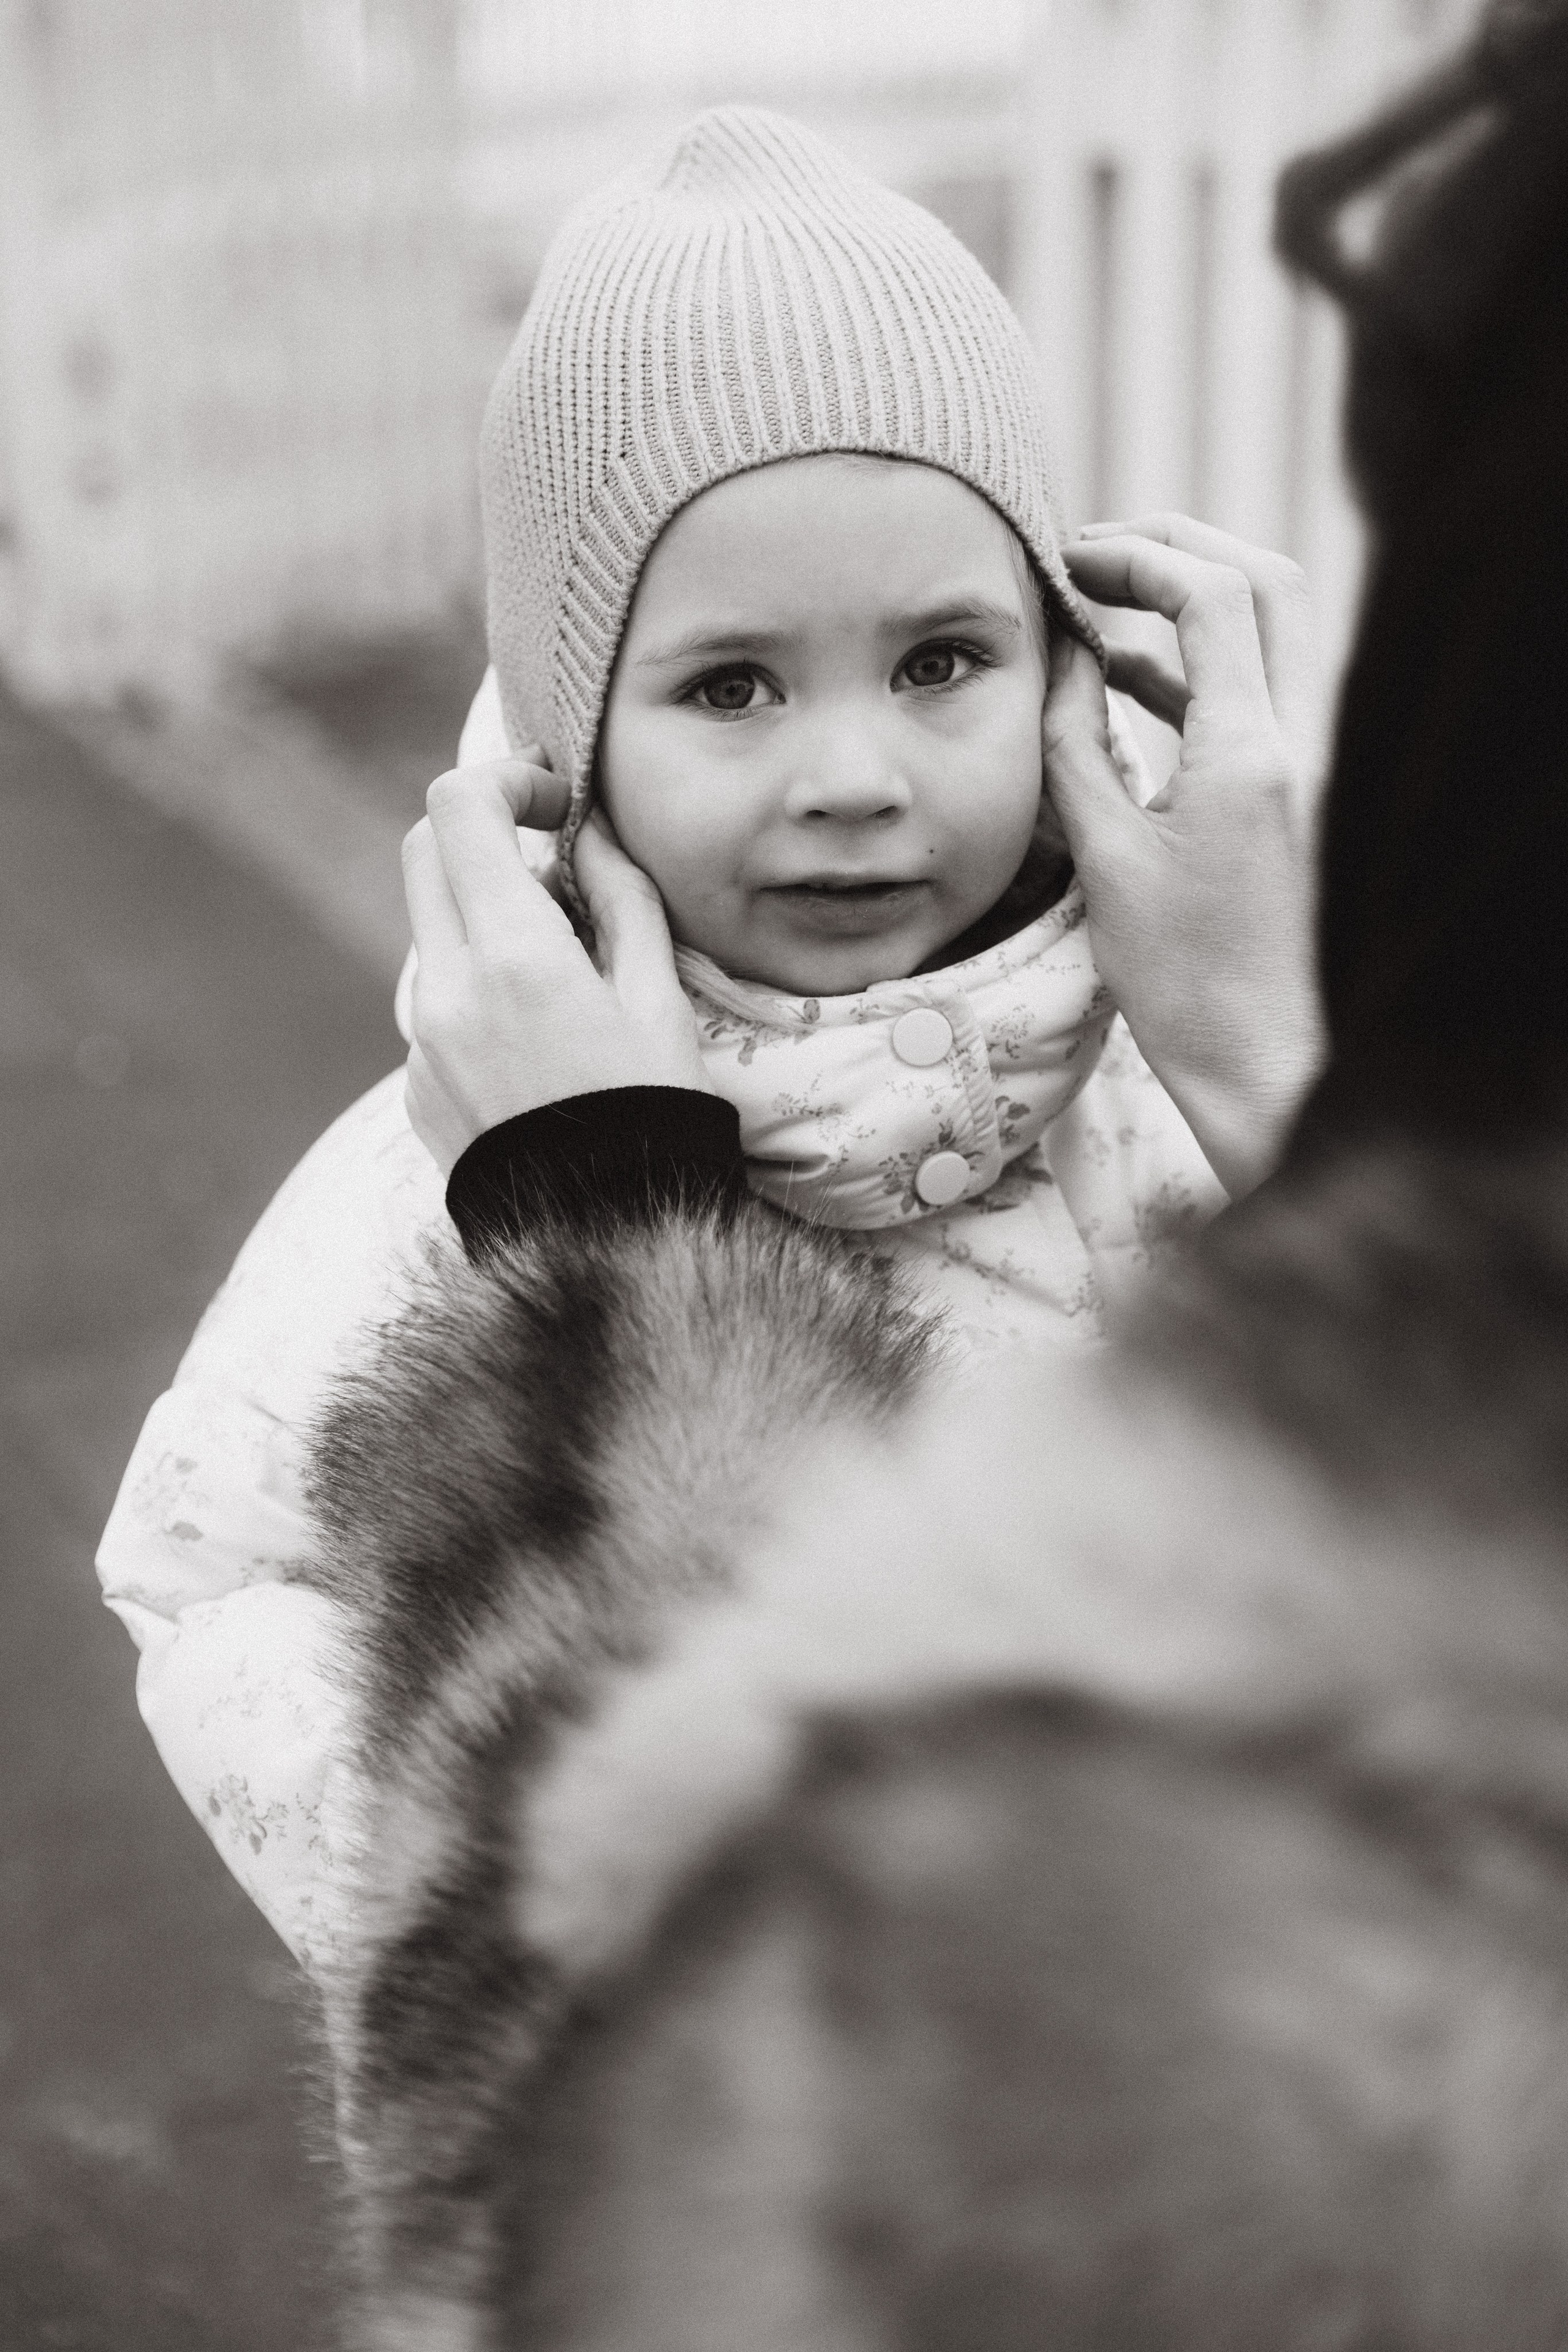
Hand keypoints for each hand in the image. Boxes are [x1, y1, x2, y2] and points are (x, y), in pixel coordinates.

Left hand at [401, 754, 711, 1174]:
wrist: (606, 1236)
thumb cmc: (653, 1113)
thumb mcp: (658, 997)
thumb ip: (619, 898)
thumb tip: (587, 834)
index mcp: (513, 956)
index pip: (459, 808)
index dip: (506, 780)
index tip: (556, 806)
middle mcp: (447, 989)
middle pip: (424, 850)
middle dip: (483, 832)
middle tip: (551, 859)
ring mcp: (421, 1039)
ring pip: (431, 927)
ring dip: (484, 914)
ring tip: (565, 966)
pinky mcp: (416, 1082)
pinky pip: (436, 1000)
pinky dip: (478, 983)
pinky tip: (539, 1035)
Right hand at [1046, 515, 1330, 1197]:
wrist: (1260, 1065)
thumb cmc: (1181, 981)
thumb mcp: (1104, 857)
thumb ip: (1076, 746)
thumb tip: (1062, 659)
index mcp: (1252, 753)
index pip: (1212, 594)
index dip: (1137, 557)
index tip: (1067, 559)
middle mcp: (1301, 742)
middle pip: (1265, 582)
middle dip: (1178, 549)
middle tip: (1097, 552)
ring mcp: (1308, 765)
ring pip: (1267, 633)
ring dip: (1188, 602)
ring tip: (1100, 603)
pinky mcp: (1296, 792)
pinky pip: (1252, 695)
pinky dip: (1192, 667)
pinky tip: (1122, 679)